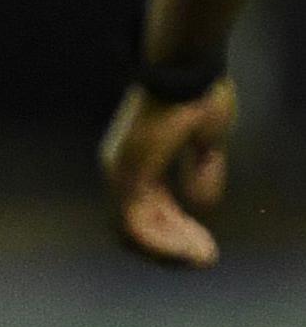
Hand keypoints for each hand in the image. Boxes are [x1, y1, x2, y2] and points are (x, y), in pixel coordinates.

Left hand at [99, 78, 236, 267]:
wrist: (186, 68)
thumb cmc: (196, 94)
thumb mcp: (206, 141)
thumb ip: (202, 171)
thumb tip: (201, 205)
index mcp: (137, 162)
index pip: (145, 211)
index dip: (174, 233)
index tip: (204, 246)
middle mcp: (121, 170)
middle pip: (137, 226)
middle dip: (172, 247)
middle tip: (205, 259)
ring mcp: (120, 172)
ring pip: (132, 232)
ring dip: (168, 250)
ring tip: (202, 259)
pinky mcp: (127, 174)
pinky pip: (134, 224)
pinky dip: (160, 244)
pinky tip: (189, 252)